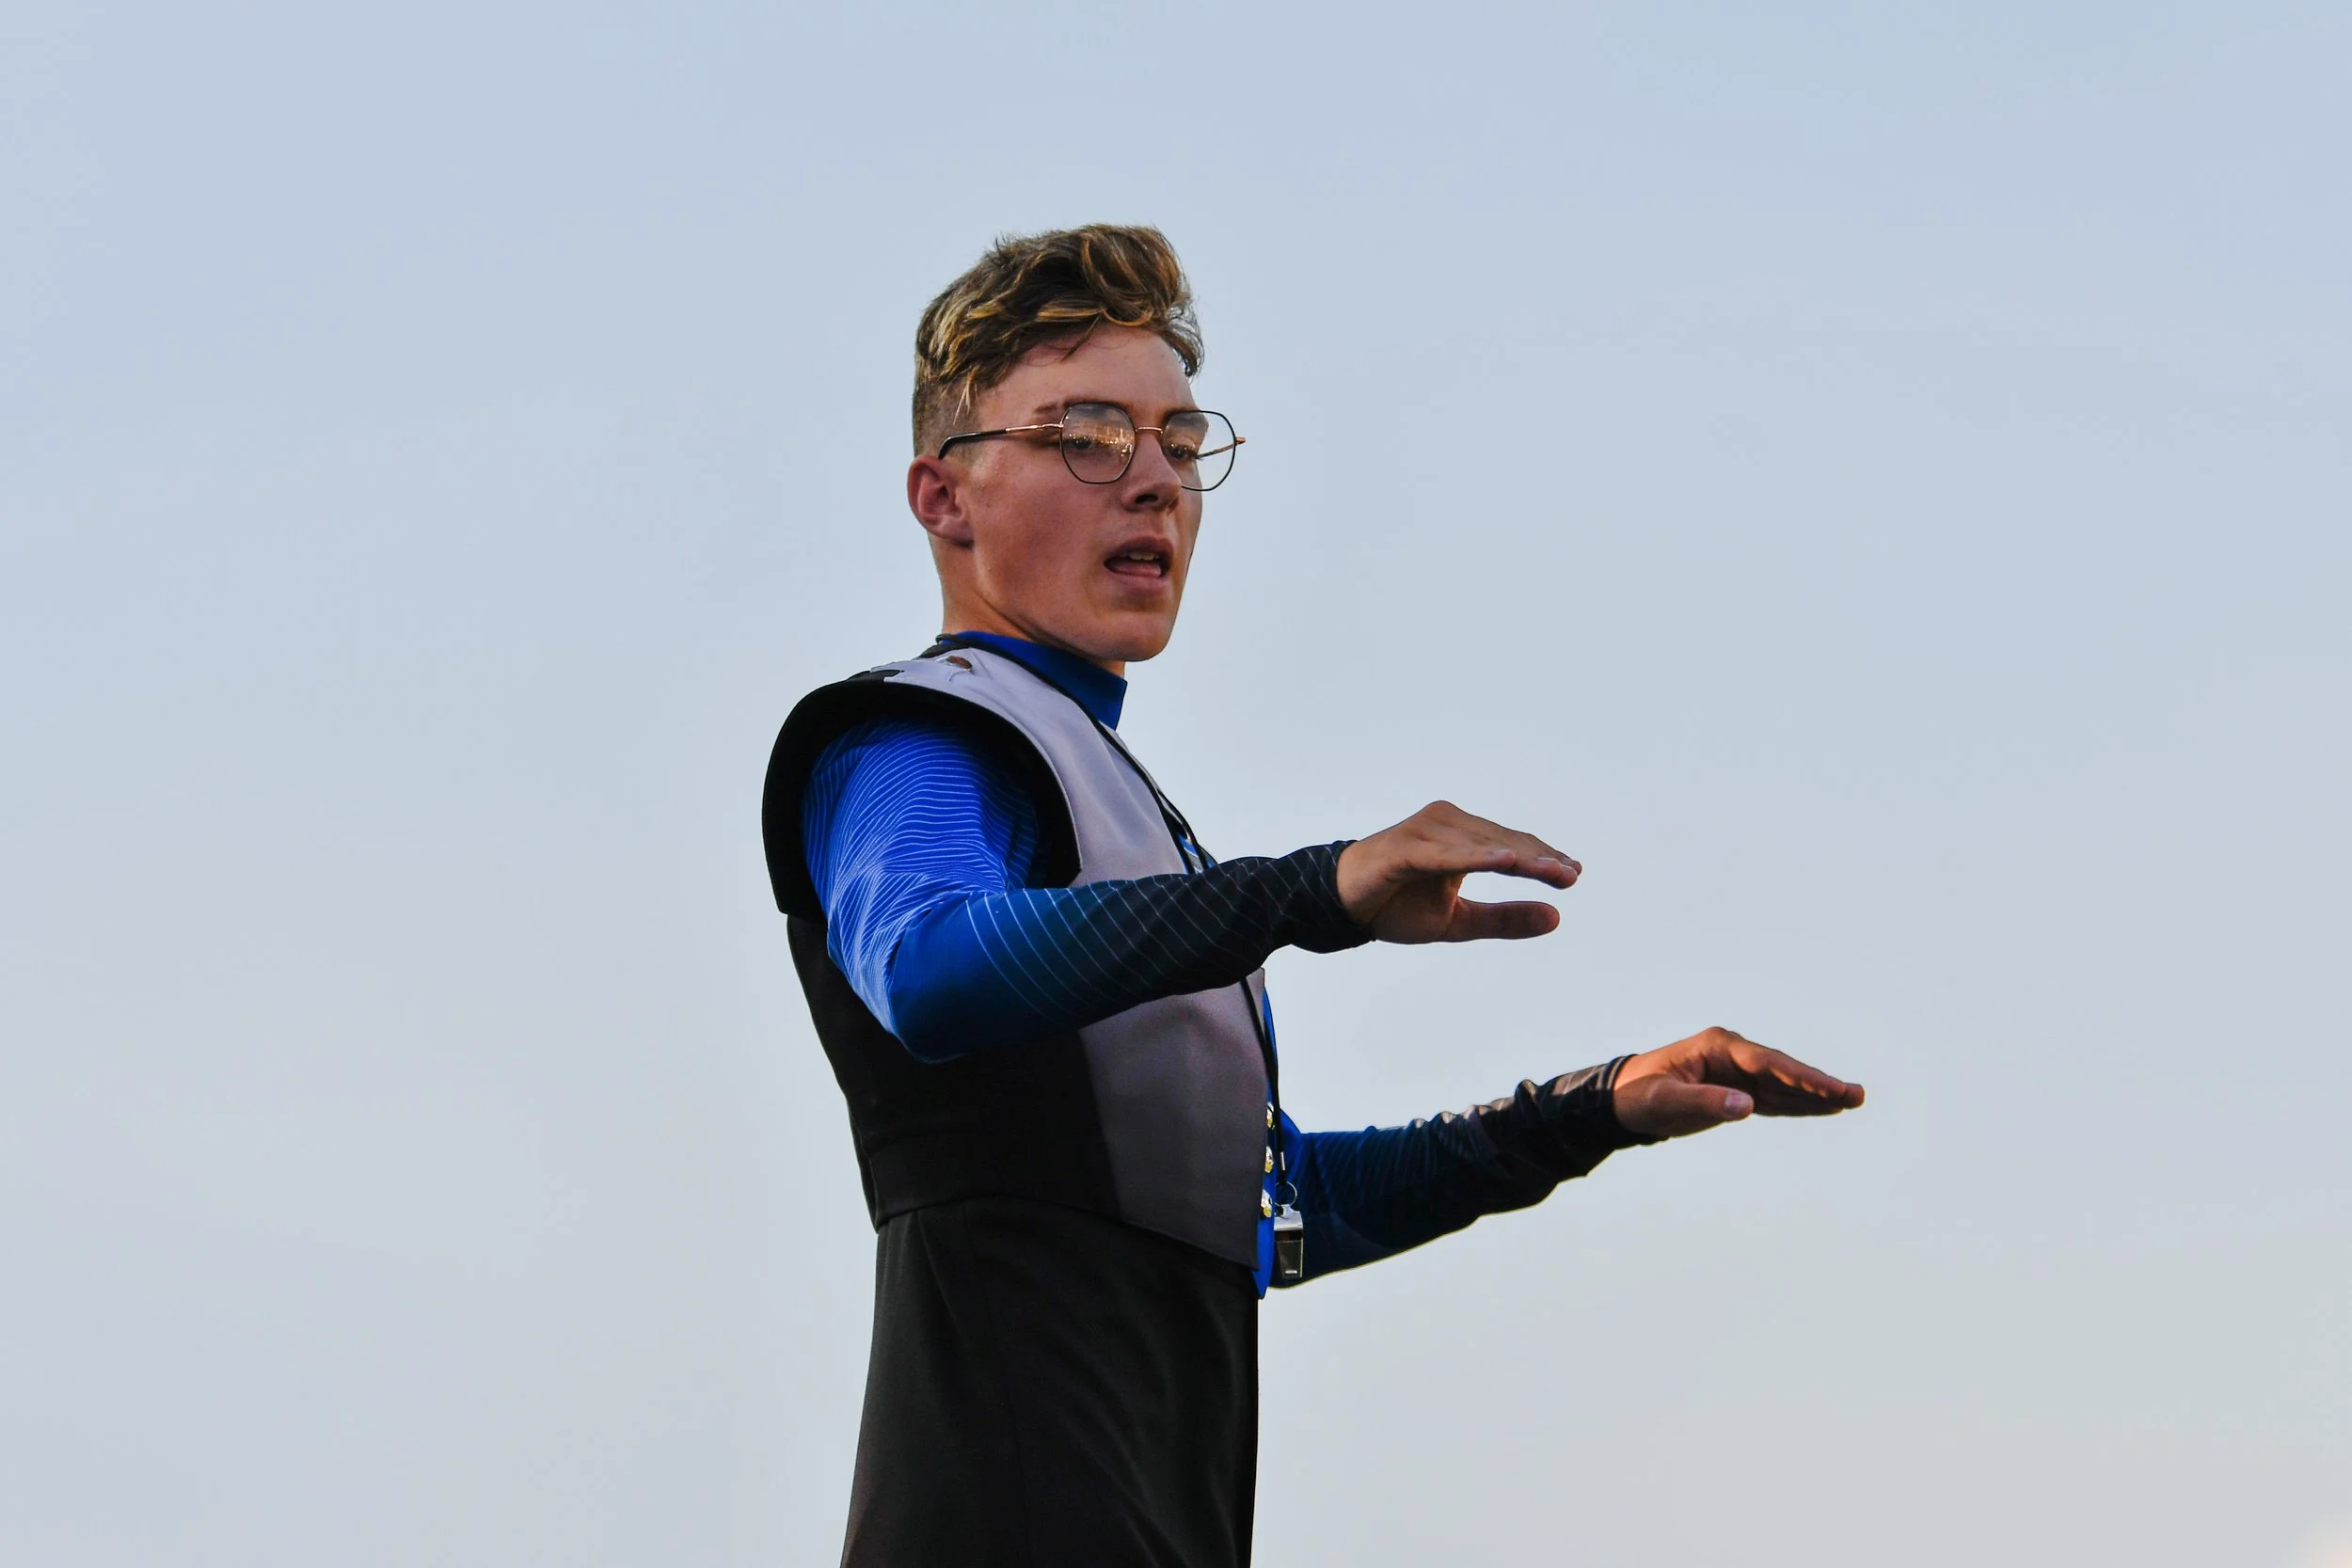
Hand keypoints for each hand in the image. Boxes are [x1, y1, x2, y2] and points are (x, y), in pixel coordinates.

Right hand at [1334, 801, 1580, 943]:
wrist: (1342, 907)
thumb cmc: (1396, 906)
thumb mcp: (1459, 921)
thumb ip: (1504, 919)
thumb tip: (1556, 918)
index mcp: (1463, 839)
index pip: (1513, 846)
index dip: (1543, 860)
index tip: (1573, 875)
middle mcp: (1447, 825)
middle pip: (1503, 841)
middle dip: (1539, 859)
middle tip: (1570, 875)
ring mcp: (1426, 832)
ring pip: (1481, 844)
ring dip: (1515, 857)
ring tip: (1548, 870)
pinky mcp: (1404, 847)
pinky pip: (1446, 853)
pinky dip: (1474, 856)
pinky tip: (1503, 863)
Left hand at [1612, 1026, 1864, 1139]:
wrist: (1622, 1102)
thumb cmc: (1641, 1097)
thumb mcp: (1668, 1102)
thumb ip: (1706, 1102)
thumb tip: (1747, 1107)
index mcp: (1718, 1047)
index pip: (1768, 1063)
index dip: (1801, 1078)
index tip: (1830, 1089)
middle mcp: (1733, 1055)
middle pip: (1784, 1070)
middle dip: (1820, 1084)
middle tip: (1856, 1095)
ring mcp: (1737, 1071)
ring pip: (1784, 1084)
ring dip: (1817, 1094)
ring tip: (1853, 1100)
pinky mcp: (1737, 1090)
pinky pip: (1774, 1098)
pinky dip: (1800, 1105)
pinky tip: (1825, 1109)